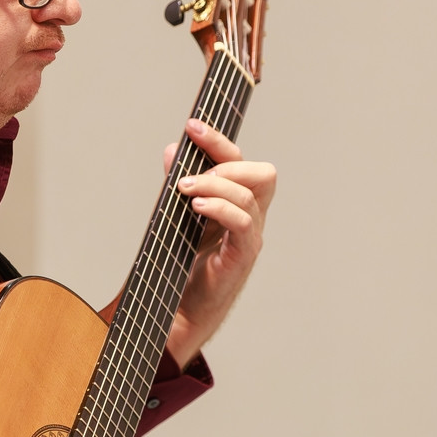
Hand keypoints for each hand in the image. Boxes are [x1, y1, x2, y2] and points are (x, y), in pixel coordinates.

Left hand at [162, 119, 275, 367]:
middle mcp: (250, 217)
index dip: (218, 140)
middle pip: (261, 173)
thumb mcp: (176, 215)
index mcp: (237, 203)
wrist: (177, 311)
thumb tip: (174, 148)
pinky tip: (197, 205)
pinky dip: (221, 208)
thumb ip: (179, 183)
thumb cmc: (182, 265)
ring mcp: (249, 237)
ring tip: (185, 190)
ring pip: (251, 194)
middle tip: (189, 173)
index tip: (191, 125)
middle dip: (226, 161)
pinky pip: (243, 223)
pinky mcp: (242, 257)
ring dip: (216, 184)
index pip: (239, 161)